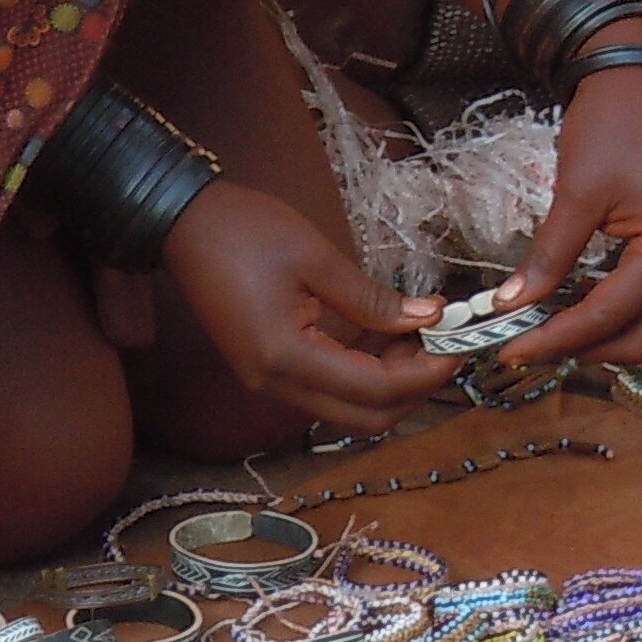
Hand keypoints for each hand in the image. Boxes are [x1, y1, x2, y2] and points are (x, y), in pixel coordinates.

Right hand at [161, 179, 451, 430]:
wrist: (180, 223)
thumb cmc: (245, 231)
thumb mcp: (316, 258)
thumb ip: (372, 299)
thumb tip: (427, 320)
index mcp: (286, 357)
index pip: (373, 389)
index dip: (424, 373)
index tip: (460, 345)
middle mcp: (276, 383)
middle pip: (364, 418)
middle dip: (413, 390)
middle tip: (445, 347)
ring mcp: (269, 380)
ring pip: (348, 406)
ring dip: (391, 382)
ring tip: (422, 334)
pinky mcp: (269, 367)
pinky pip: (328, 385)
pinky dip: (364, 369)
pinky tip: (388, 333)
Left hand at [471, 61, 641, 371]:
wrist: (638, 80)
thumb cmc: (610, 127)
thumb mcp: (577, 191)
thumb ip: (550, 254)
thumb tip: (511, 305)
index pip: (610, 314)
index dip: (558, 338)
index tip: (510, 350)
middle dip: (589, 350)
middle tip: (531, 346)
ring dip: (605, 337)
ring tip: (550, 330)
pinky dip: (616, 313)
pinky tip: (574, 305)